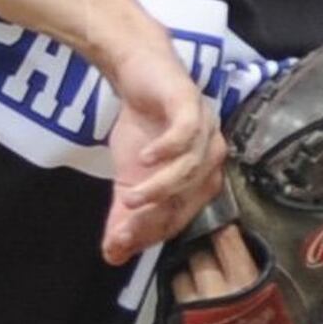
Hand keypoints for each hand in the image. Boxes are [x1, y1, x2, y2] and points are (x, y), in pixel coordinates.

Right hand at [100, 37, 223, 265]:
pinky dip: (167, 149)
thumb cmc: (141, 124)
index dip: (152, 232)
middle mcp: (211, 155)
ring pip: (190, 168)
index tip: (119, 242)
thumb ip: (124, 214)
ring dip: (159, 186)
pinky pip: (188, 133)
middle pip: (189, 196)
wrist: (136, 68)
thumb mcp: (127, 175)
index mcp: (201, 177)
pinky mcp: (191, 104)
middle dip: (155, 215)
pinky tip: (144, 158)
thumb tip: (110, 254)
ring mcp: (205, 128)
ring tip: (129, 196)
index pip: (181, 214)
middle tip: (123, 226)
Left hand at [170, 224, 322, 323]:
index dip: (224, 229)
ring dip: (189, 274)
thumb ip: (271, 268)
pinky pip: (171, 307)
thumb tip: (254, 230)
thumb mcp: (291, 302)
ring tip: (205, 277)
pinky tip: (195, 301)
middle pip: (197, 255)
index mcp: (250, 289)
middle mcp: (218, 303)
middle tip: (214, 249)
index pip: (225, 239)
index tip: (224, 223)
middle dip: (205, 249)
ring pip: (179, 278)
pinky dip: (182, 300)